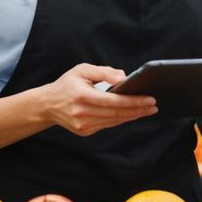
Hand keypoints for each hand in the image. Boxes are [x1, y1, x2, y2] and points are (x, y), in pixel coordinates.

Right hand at [37, 64, 156, 136]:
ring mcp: (83, 124)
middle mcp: (82, 113)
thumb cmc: (67, 84)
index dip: (133, 101)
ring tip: (148, 110)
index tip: (149, 99)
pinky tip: (132, 114)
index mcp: (82, 96)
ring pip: (114, 121)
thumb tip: (123, 77)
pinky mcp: (85, 131)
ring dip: (133, 116)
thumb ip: (103, 72)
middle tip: (154, 105)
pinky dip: (121, 119)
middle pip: (117, 113)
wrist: (47, 104)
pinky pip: (108, 124)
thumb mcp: (82, 70)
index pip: (113, 101)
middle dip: (138, 109)